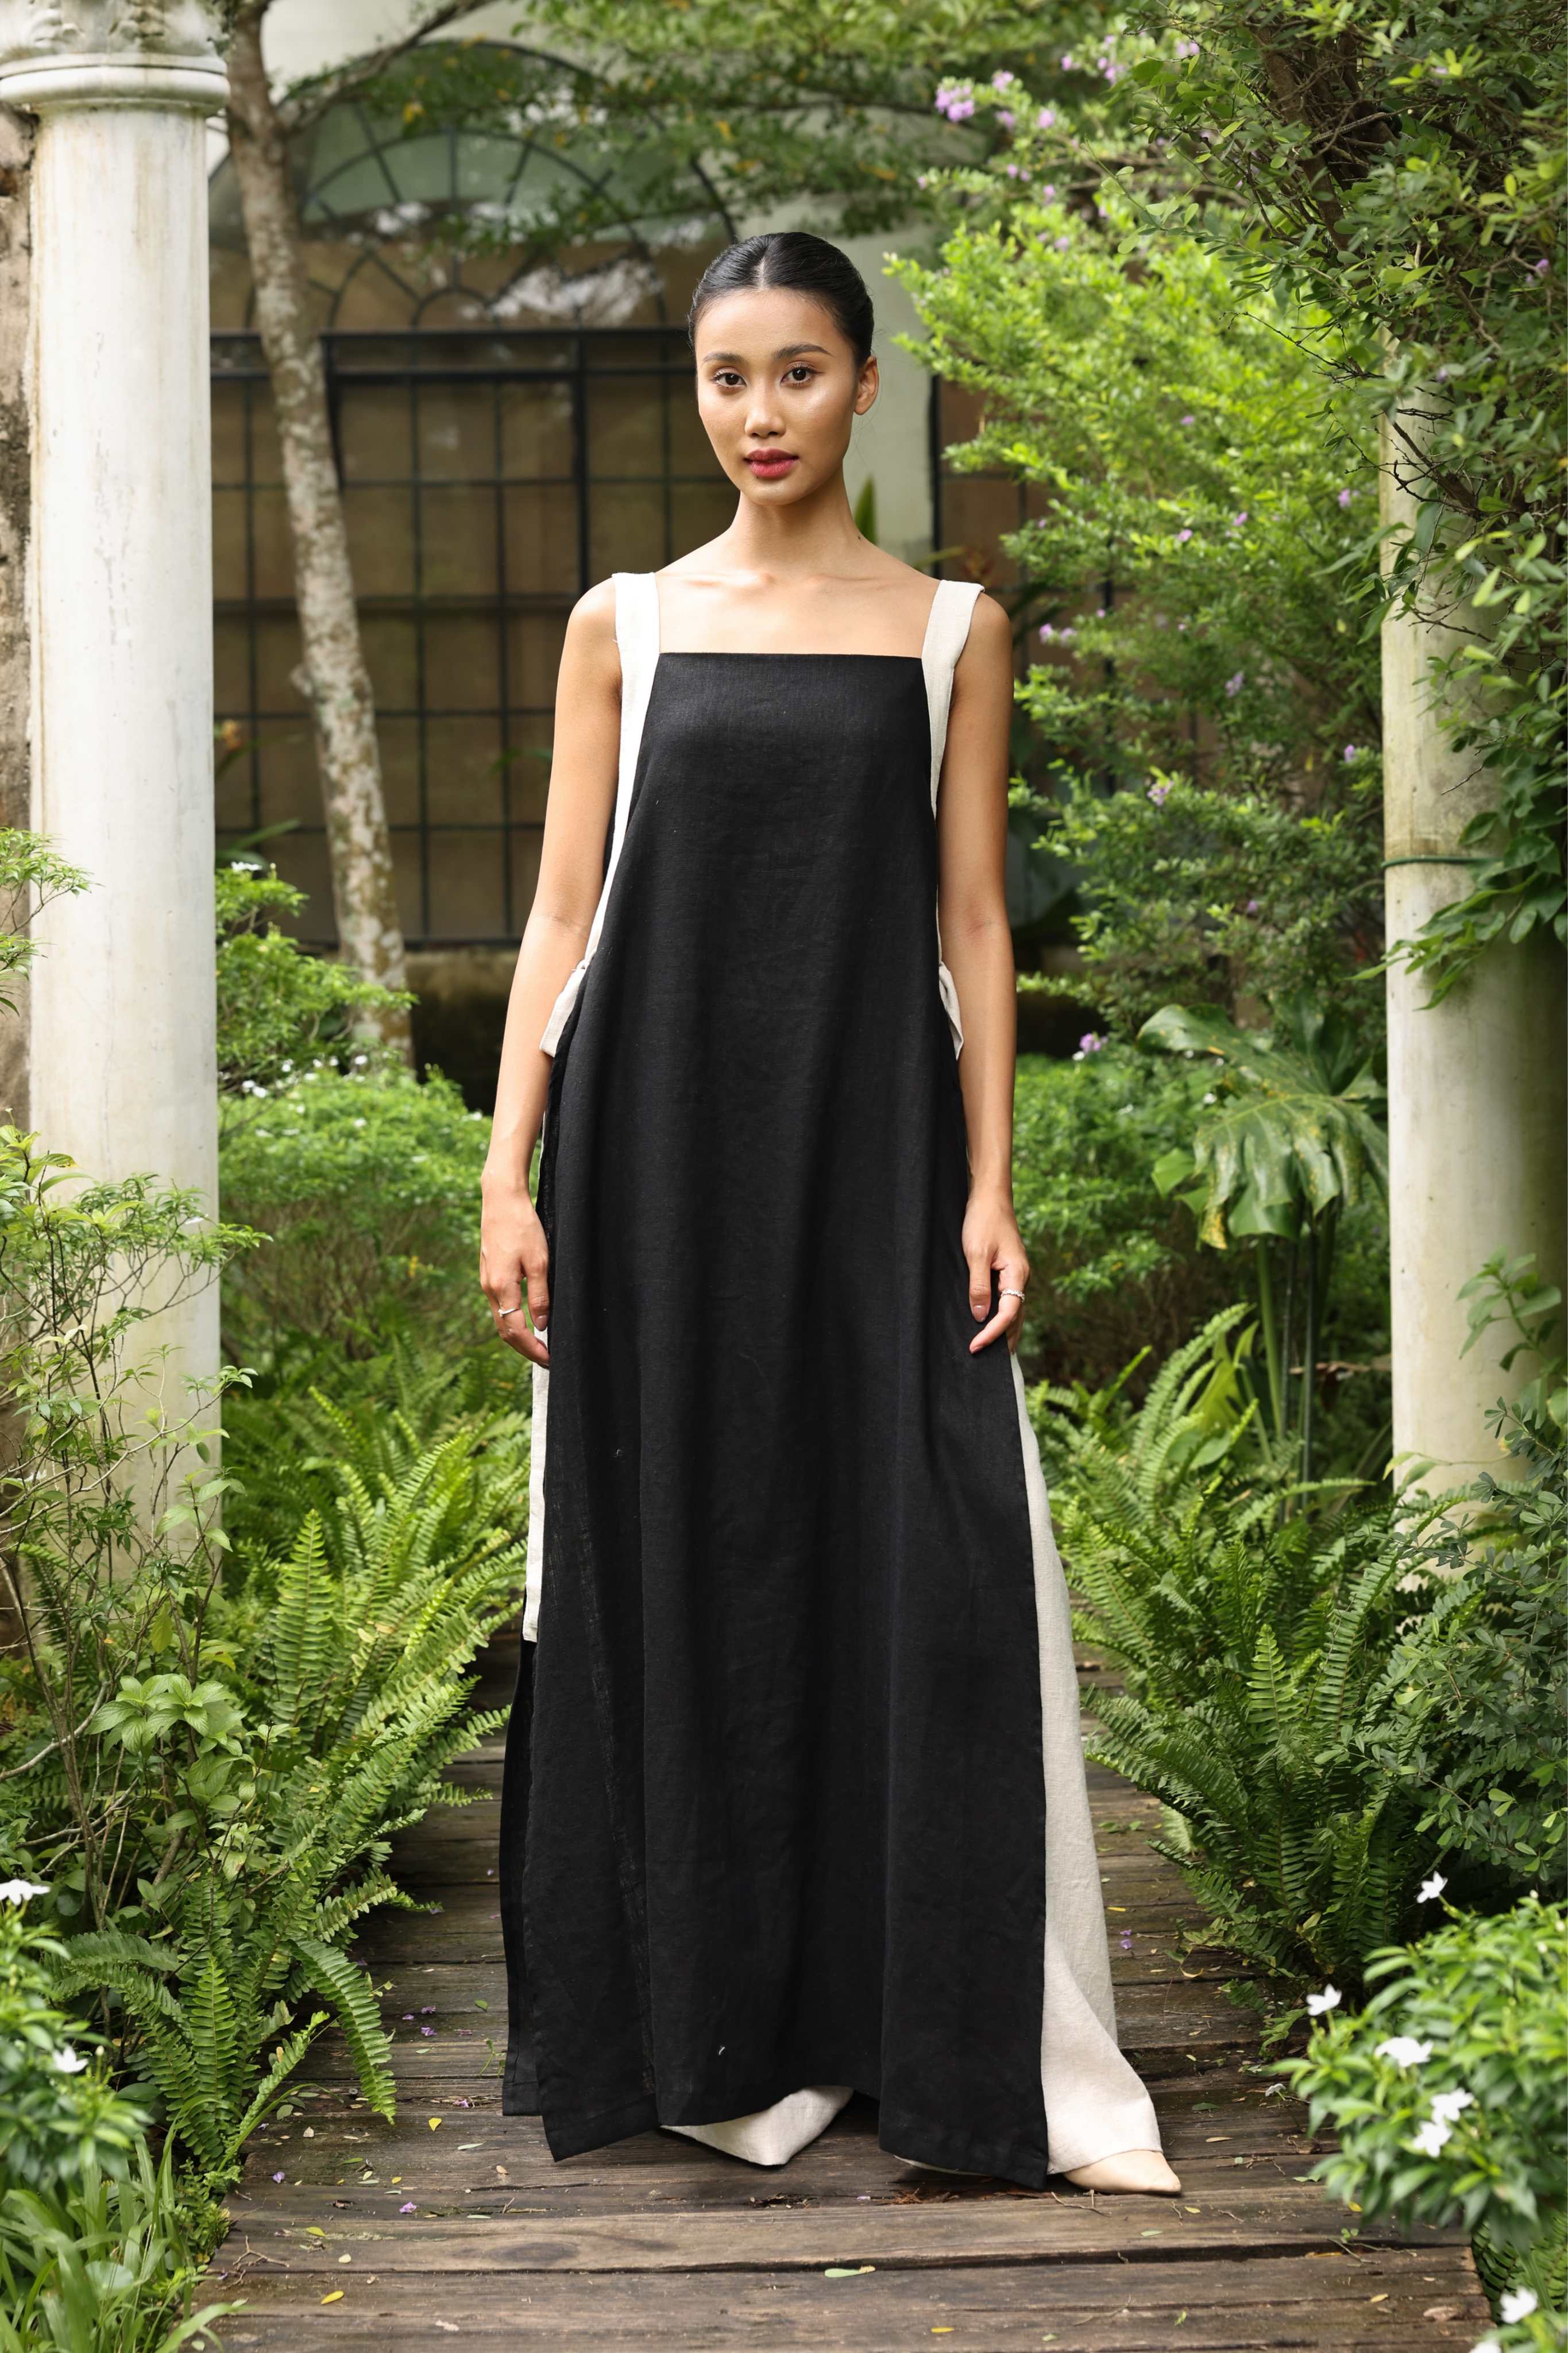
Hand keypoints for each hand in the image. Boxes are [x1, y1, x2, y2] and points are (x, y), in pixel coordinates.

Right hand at [479, 1176, 550, 1364]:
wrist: (500, 1200)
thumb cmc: (523, 1227)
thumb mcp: (539, 1262)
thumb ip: (540, 1296)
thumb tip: (542, 1325)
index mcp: (502, 1288)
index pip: (516, 1331)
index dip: (533, 1349)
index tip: (549, 1359)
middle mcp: (490, 1288)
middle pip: (504, 1331)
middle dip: (525, 1349)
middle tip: (546, 1360)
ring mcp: (486, 1281)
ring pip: (500, 1319)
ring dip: (518, 1336)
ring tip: (538, 1346)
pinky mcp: (489, 1273)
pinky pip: (499, 1306)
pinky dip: (512, 1320)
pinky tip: (525, 1321)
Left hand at [962, 1187, 1028, 1355]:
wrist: (989, 1197)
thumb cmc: (982, 1220)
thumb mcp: (975, 1253)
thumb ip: (978, 1285)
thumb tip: (980, 1316)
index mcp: (1017, 1274)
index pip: (1008, 1313)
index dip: (992, 1333)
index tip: (975, 1346)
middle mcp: (1021, 1277)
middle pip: (1016, 1318)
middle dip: (1003, 1340)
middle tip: (987, 1362)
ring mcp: (1016, 1274)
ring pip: (1014, 1310)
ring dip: (1004, 1331)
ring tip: (992, 1354)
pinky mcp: (1008, 1271)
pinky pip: (1008, 1299)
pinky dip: (1001, 1316)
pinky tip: (991, 1324)